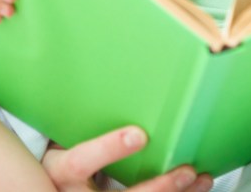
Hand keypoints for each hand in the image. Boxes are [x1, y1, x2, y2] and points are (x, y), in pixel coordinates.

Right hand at [42, 126, 212, 191]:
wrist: (51, 180)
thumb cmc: (62, 148)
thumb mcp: (63, 134)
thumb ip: (83, 119)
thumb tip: (113, 71)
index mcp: (62, 169)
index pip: (81, 161)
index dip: (110, 150)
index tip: (139, 135)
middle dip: (156, 187)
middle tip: (185, 170)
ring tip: (199, 178)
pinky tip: (195, 187)